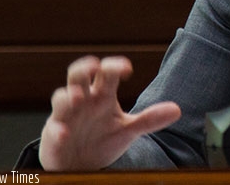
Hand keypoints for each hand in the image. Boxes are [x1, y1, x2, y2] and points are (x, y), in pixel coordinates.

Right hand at [39, 55, 181, 170]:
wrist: (82, 164)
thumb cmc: (103, 139)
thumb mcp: (129, 130)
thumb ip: (150, 119)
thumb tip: (177, 110)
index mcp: (102, 95)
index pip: (106, 73)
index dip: (115, 66)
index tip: (127, 69)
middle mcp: (83, 100)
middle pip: (78, 75)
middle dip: (83, 67)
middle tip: (93, 65)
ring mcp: (67, 115)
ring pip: (61, 96)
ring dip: (68, 96)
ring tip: (78, 98)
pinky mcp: (54, 134)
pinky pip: (53, 129)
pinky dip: (57, 130)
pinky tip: (64, 133)